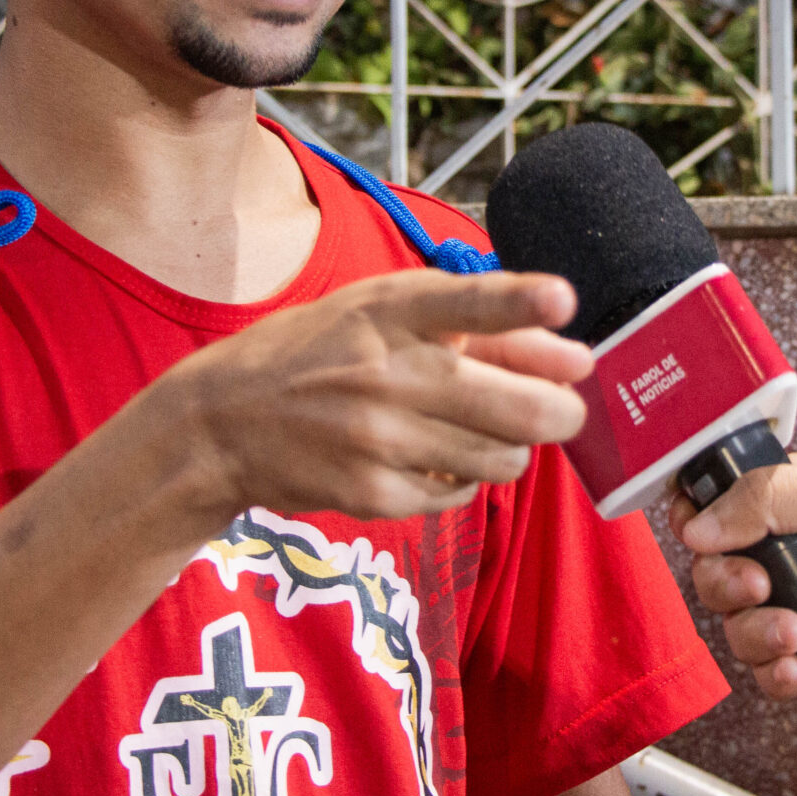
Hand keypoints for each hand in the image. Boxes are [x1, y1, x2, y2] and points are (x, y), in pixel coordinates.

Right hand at [159, 269, 592, 524]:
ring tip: (485, 430)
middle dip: (562, 412)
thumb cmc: (316, 354)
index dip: (518, 302)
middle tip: (564, 408)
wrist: (221, 423)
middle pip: (516, 408)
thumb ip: (480, 327)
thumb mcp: (380, 313)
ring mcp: (380, 440)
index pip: (464, 303)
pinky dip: (463, 479)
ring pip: (503, 459)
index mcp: (387, 311)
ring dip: (513, 447)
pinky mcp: (374, 495)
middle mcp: (386, 374)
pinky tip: (434, 457)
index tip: (562, 300)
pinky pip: (460, 494)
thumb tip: (574, 359)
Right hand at [675, 451, 796, 700]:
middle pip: (714, 571)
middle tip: (759, 586)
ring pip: (734, 626)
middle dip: (725, 584)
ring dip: (753, 634)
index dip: (695, 520)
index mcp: (792, 500)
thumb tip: (698, 526)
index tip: (695, 534)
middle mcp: (790, 554)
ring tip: (796, 635)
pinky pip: (765, 673)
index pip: (716, 505)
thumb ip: (769, 497)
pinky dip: (773, 674)